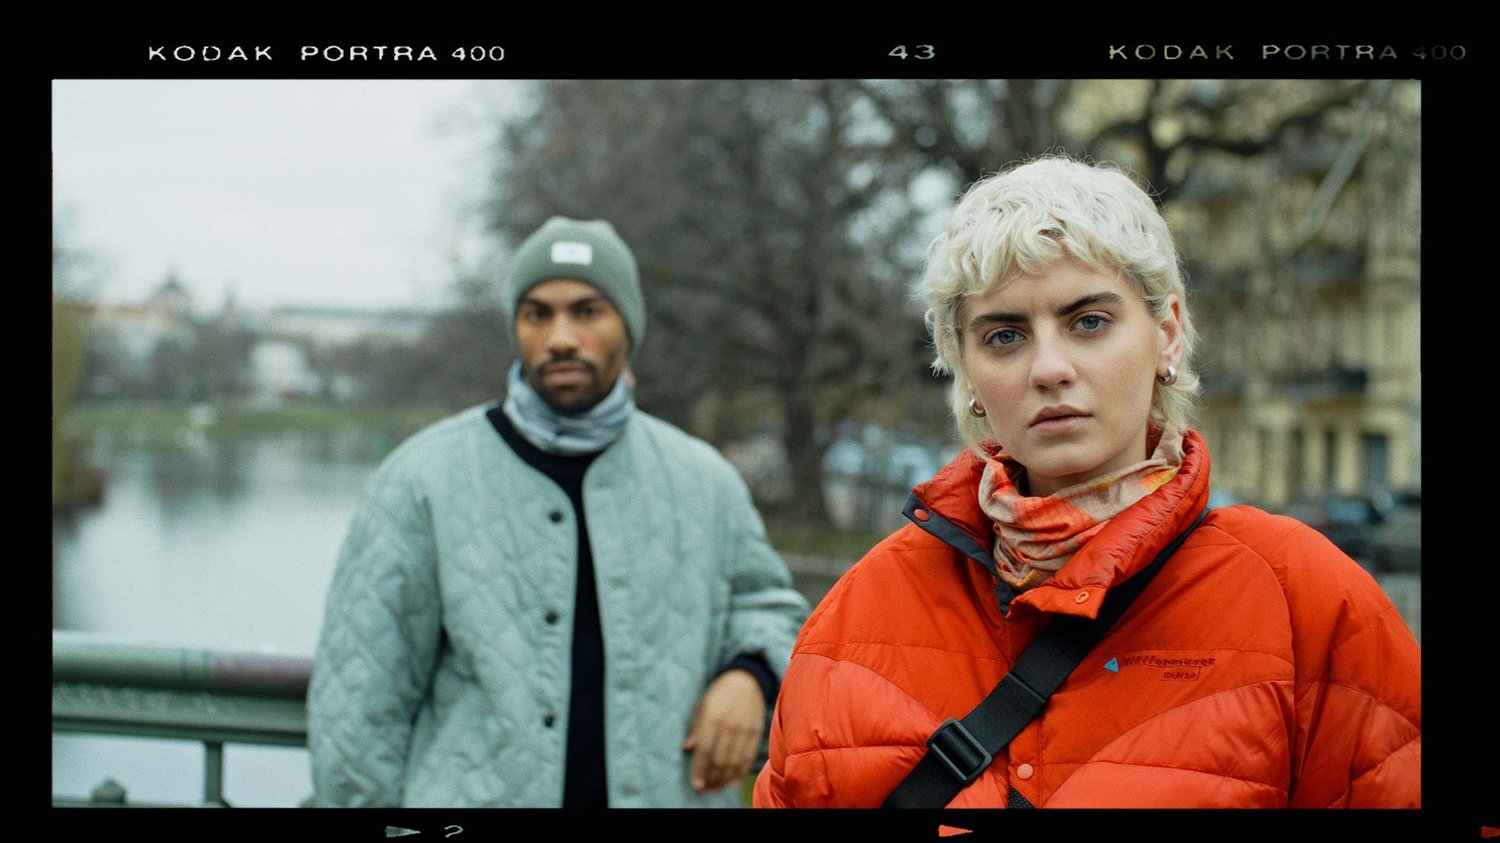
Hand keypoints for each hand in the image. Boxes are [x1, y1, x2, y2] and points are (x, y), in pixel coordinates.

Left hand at [682, 668, 765, 792]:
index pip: (705, 750)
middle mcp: (730, 724)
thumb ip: (696, 727)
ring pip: (734, 762)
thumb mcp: (703, 705)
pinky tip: (732, 782)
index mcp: (713, 717)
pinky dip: (740, 772)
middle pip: (720, 759)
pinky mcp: (756, 732)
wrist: (747, 679)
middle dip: (711, 778)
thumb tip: (687, 749)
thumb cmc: (719, 693)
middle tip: (705, 790)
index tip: (696, 785)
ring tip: (716, 788)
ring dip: (724, 779)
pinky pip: (748, 757)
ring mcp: (745, 729)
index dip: (700, 770)